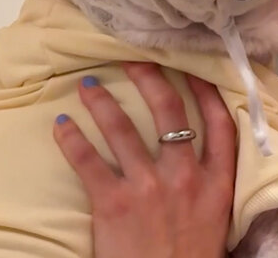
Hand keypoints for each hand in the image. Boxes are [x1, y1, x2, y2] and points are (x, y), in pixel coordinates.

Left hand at [53, 62, 237, 257]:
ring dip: (103, 102)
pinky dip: (71, 140)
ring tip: (87, 86)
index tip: (190, 66)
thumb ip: (210, 184)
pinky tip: (60, 125)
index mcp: (217, 183)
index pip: (217, 122)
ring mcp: (149, 188)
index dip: (204, 89)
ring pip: (124, 128)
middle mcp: (185, 177)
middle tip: (132, 58)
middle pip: (170, 111)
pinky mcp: (114, 204)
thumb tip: (198, 153)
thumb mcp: (216, 219)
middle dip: (149, 78)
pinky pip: (88, 161)